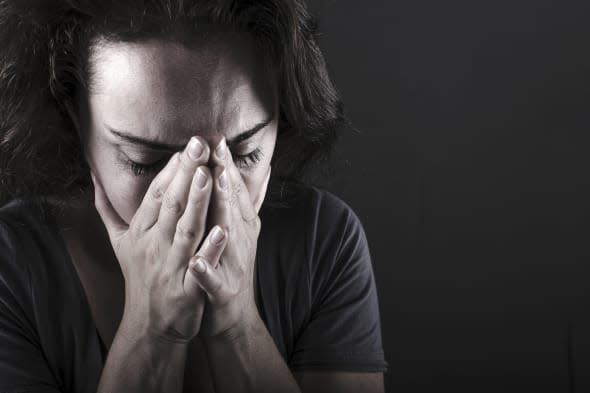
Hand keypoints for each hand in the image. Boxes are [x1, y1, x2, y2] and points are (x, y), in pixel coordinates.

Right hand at [90, 136, 229, 343]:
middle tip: (200, 144)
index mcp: (141, 232)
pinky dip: (210, 249)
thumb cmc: (140, 276)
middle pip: (170, 205)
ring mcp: (170, 267)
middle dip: (186, 173)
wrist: (149, 324)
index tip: (186, 145)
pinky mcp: (186, 289)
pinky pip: (200, 266)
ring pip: (185, 230)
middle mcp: (153, 246)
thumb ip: (108, 209)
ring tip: (208, 175)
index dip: (171, 170)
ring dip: (197, 202)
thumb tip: (94, 177)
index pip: (156, 195)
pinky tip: (224, 230)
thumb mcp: (119, 242)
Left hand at [190, 137, 270, 339]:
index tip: (216, 138)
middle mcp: (240, 240)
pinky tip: (197, 264)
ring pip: (228, 234)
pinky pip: (213, 281)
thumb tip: (253, 170)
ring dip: (222, 210)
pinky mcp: (222, 291)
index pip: (233, 190)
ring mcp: (233, 265)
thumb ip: (241, 202)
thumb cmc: (229, 266)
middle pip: (232, 204)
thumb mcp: (238, 231)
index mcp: (239, 225)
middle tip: (217, 149)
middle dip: (226, 176)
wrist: (233, 315)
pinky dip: (207, 272)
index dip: (226, 164)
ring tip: (216, 186)